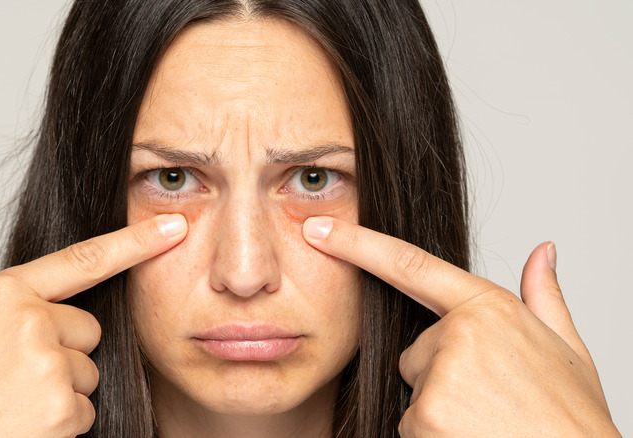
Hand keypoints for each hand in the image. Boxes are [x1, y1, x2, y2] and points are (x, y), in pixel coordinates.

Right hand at [0, 214, 187, 437]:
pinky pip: (85, 409)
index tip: (173, 227)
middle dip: (65, 353)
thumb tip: (46, 307)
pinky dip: (62, 424)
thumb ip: (9, 312)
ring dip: (62, 392)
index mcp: (2, 294)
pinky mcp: (62, 406)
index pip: (84, 259)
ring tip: (11, 406)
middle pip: (88, 329)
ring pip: (88, 372)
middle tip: (14, 381)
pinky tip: (23, 426)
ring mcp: (48, 362)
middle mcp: (29, 320)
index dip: (135, 241)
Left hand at [303, 217, 620, 436]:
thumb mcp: (567, 348)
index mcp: (488, 307)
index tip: (316, 230)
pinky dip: (434, 434)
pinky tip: (472, 434)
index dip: (356, 244)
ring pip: (414, 388)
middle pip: (415, 351)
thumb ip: (543, 296)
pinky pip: (410, 422)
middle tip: (488, 398)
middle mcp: (460, 332)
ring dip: (440, 407)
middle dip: (440, 374)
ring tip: (487, 419)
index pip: (408, 264)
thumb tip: (543, 252)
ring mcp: (440, 374)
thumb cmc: (571, 416)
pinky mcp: (425, 414)